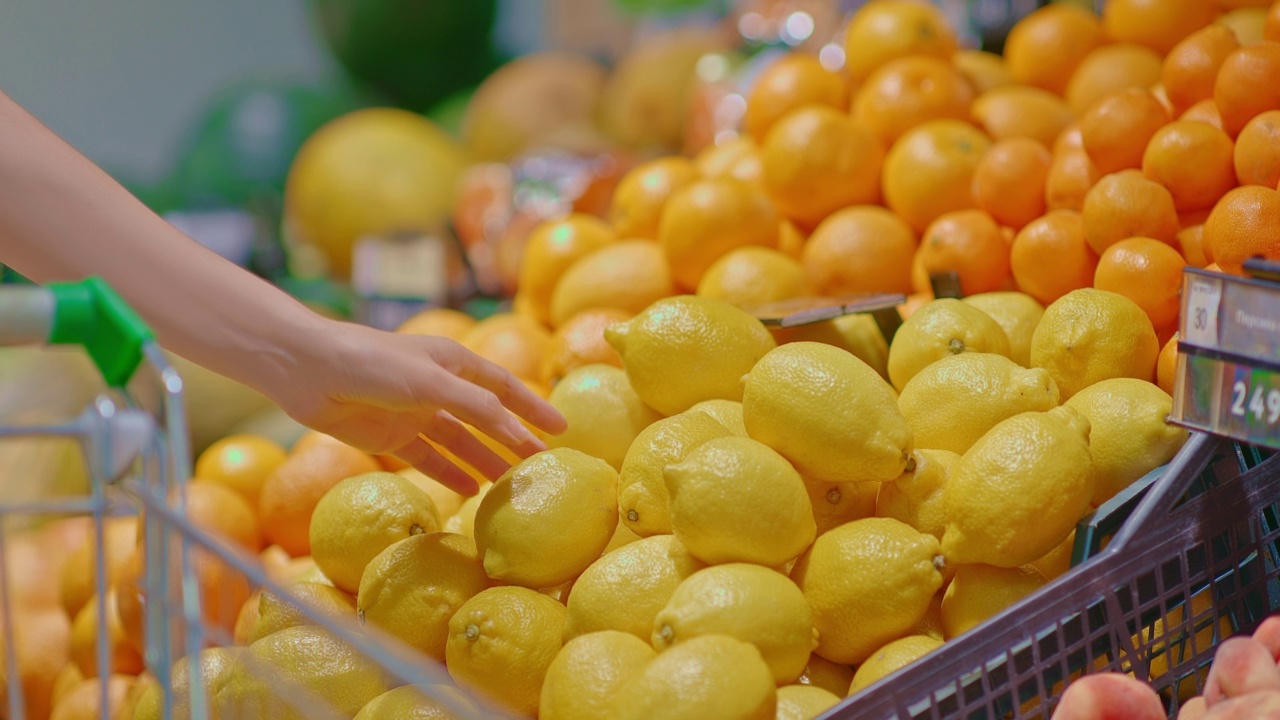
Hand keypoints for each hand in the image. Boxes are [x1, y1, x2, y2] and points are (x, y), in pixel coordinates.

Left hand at [270, 318, 566, 495]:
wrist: (309, 370)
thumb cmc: (374, 363)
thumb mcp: (432, 383)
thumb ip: (476, 407)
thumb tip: (516, 431)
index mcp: (453, 361)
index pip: (504, 388)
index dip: (533, 408)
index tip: (561, 429)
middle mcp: (438, 386)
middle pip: (485, 418)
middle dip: (512, 440)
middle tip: (540, 466)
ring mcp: (415, 412)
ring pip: (460, 442)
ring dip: (484, 461)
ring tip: (509, 485)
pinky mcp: (390, 436)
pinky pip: (429, 459)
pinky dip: (450, 473)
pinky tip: (470, 491)